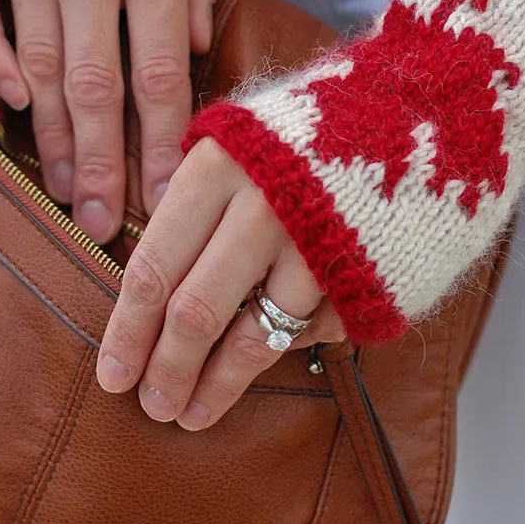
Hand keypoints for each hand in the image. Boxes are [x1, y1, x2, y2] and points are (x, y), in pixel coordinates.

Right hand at [0, 0, 226, 242]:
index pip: (159, 73)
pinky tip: (10, 104)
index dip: (163, 142)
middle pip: (96, 85)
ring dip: (52, 132)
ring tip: (64, 188)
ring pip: (39, 63)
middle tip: (106, 226)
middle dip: (106, 162)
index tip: (166, 199)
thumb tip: (192, 43)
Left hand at [95, 138, 344, 430]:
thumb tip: (148, 269)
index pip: (155, 267)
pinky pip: (311, 331)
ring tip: (192, 413)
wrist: (411, 111)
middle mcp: (263, 208)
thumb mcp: (238, 134)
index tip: (112, 374)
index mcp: (218, 167)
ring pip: (252, 336)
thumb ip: (192, 191)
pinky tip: (253, 367)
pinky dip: (280, 352)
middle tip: (151, 405)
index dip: (127, 330)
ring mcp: (317, 246)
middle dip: (166, 369)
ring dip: (216, 384)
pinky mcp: (363, 274)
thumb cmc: (305, 126)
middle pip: (195, 311)